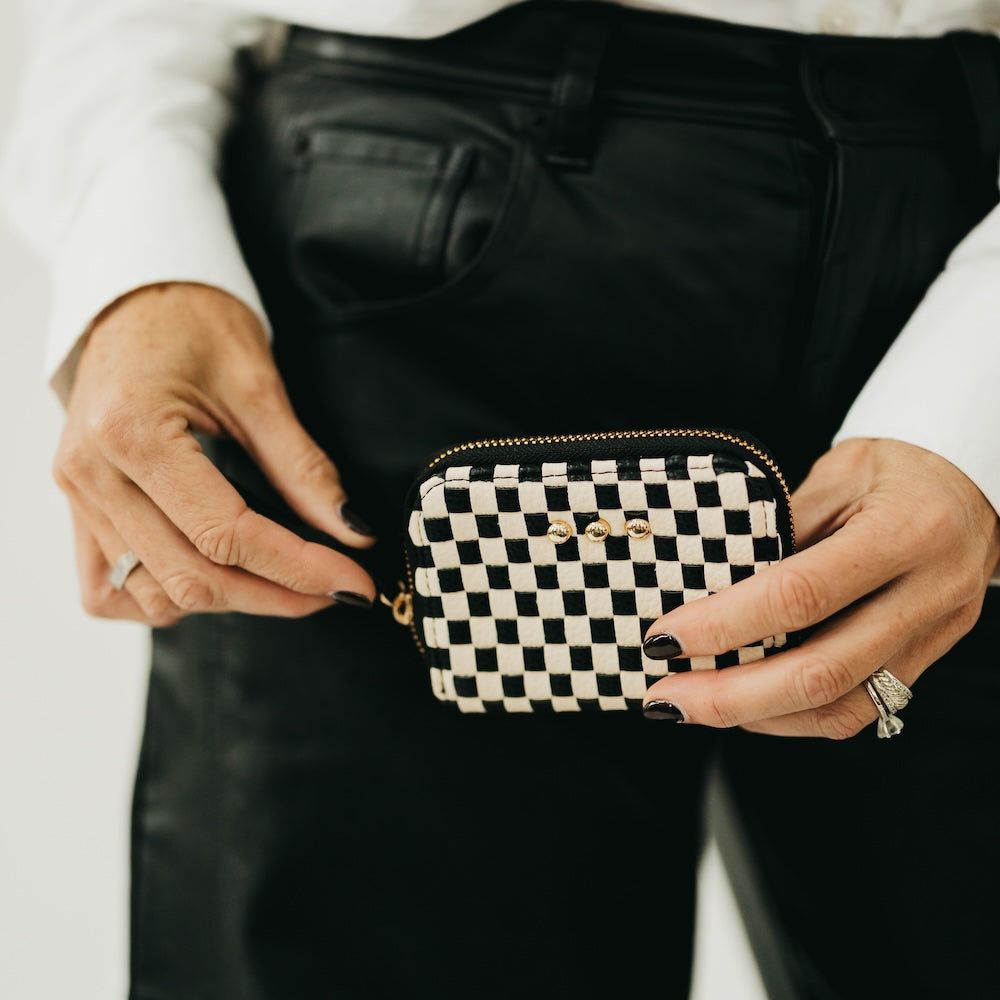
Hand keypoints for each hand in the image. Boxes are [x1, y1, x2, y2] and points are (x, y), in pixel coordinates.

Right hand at [54, 281, 376, 625]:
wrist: (136, 300)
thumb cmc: (194, 322)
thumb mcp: (259, 385)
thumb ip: (303, 467)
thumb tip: (353, 534)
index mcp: (131, 433)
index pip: (225, 535)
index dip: (298, 567)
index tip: (353, 582)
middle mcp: (90, 474)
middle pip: (192, 577)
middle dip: (274, 595)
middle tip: (335, 589)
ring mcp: (77, 496)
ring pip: (155, 594)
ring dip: (228, 600)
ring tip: (285, 582)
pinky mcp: (78, 508)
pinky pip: (110, 589)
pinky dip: (165, 598)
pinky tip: (213, 579)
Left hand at [640, 438, 999, 736]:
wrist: (972, 483)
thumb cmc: (895, 469)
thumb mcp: (834, 475)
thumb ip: (777, 528)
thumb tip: (703, 584)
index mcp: (903, 534)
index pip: (800, 594)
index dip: (724, 624)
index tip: (665, 637)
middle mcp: (928, 595)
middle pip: (821, 672)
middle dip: (730, 697)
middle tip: (665, 697)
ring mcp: (933, 636)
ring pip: (841, 706)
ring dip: (756, 717)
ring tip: (692, 706)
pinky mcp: (925, 659)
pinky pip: (859, 709)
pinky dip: (794, 717)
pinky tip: (748, 708)